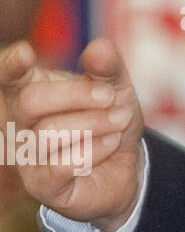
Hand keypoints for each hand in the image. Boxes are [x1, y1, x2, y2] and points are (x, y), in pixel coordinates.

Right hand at [0, 38, 145, 231]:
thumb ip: (108, 68)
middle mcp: (20, 124)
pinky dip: (95, 150)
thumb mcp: (117, 89)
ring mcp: (26, 156)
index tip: (26, 53)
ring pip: (48, 133)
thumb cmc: (111, 122)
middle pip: (29, 101)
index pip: (9, 77)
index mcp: (31, 92)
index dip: (12, 66)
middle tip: (110, 96)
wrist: (127, 167)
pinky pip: (61, 164)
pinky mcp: (41, 185)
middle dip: (77, 95)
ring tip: (119, 121)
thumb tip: (99, 47)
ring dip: (95, 124)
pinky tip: (110, 144)